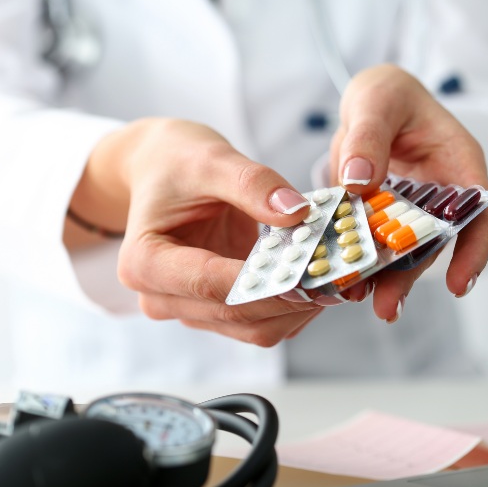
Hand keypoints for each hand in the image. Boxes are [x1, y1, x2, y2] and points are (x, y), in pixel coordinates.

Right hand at [69, 118, 324, 345]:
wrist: (162, 170)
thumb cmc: (176, 162)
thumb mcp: (210, 159)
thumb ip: (252, 184)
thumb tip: (296, 212)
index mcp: (144, 262)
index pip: (208, 282)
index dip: (262, 283)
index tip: (312, 271)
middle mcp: (161, 297)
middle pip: (235, 315)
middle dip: (291, 298)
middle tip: (343, 274)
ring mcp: (190, 309)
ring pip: (253, 328)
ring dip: (298, 308)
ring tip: (340, 276)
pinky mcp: (217, 310)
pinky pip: (262, 321)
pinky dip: (294, 307)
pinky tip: (321, 280)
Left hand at [330, 64, 487, 320]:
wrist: (369, 102)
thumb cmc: (386, 93)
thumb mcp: (377, 100)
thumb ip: (368, 136)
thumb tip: (359, 180)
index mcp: (457, 163)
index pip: (479, 212)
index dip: (474, 251)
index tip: (458, 284)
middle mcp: (438, 193)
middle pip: (434, 243)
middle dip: (412, 277)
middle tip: (386, 306)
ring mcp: (410, 209)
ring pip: (403, 251)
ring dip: (384, 278)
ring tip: (361, 300)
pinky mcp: (382, 217)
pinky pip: (374, 243)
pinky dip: (361, 261)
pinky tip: (344, 280)